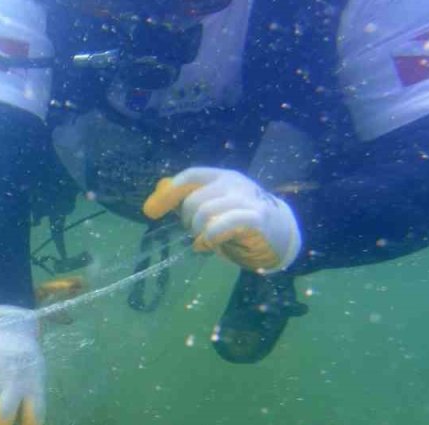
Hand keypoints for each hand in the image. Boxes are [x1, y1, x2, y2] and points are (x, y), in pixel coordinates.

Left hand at [143, 167, 301, 271]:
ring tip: (203, 240)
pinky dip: (209, 237)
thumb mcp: (210, 206)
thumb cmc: (236, 218)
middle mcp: (234, 183)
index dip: (168, 193)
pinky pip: (221, 226)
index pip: (191, 176)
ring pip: (205, 212)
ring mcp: (247, 199)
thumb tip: (156, 195)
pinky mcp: (256, 219)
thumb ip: (185, 200)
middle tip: (194, 231)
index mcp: (221, 177)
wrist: (278, 232)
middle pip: (193, 200)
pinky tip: (209, 244)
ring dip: (197, 231)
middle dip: (187, 220)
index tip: (150, 212)